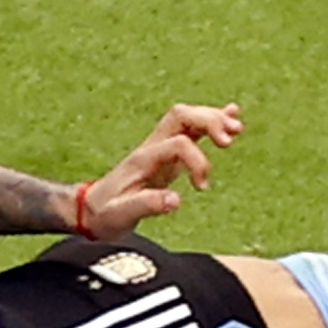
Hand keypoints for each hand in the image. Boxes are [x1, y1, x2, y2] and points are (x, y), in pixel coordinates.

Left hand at [80, 102, 245, 234]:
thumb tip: (177, 200)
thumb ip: (148, 205)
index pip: (179, 144)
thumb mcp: (121, 213)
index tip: (201, 187)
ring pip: (189, 118)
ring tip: (237, 127)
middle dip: (209, 122)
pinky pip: (191, 130)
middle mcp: (153, 146)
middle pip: (183, 116)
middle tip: (228, 141)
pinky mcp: (168, 154)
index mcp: (144, 158)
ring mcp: (160, 147)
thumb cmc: (105, 213)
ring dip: (213, 119)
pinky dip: (211, 120)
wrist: (90, 209)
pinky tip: (230, 114)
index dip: (197, 161)